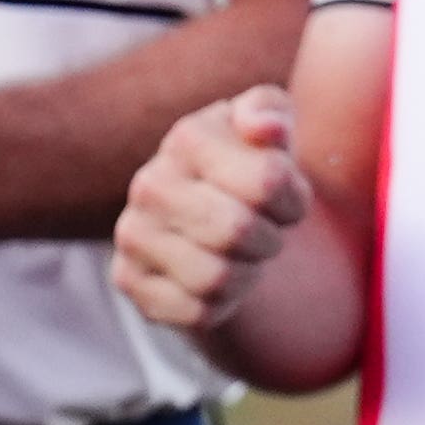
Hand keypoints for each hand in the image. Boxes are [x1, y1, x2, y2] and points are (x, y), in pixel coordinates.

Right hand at [112, 87, 306, 334]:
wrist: (211, 213)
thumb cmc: (249, 167)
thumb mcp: (272, 130)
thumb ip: (272, 112)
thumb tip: (262, 128)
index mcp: (187, 138)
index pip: (269, 181)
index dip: (294, 200)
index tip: (284, 198)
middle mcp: (149, 184)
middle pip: (236, 232)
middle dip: (267, 240)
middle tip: (261, 232)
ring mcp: (133, 235)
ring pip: (215, 279)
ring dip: (245, 275)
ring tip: (237, 256)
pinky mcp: (131, 282)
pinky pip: (195, 313)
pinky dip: (218, 305)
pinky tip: (212, 281)